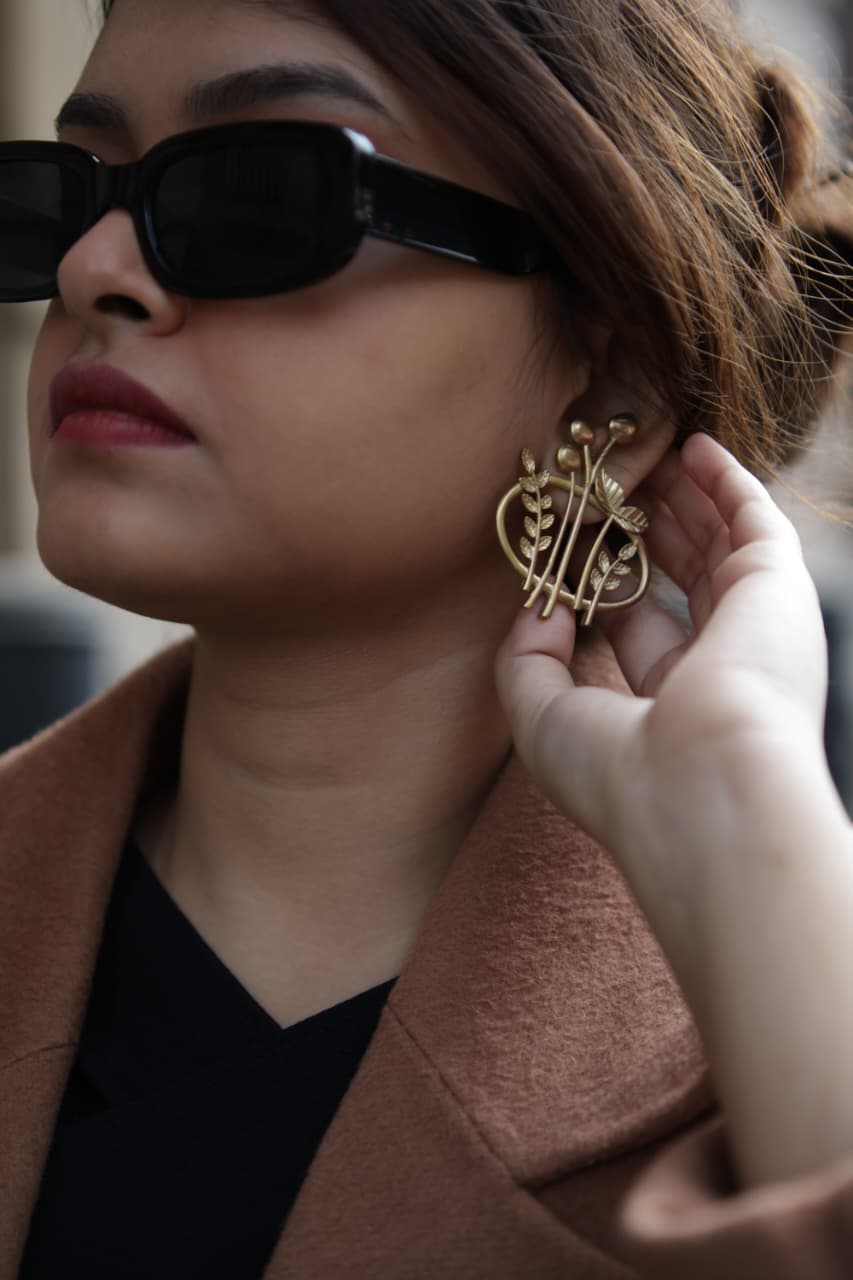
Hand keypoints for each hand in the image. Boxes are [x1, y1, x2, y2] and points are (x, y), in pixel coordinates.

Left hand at [496, 431, 827, 881]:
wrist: (702, 793)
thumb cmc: (618, 776)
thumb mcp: (543, 721)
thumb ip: (526, 663)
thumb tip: (541, 608)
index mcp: (674, 705)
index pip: (643, 626)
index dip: (609, 579)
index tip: (576, 542)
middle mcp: (722, 665)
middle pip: (684, 577)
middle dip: (650, 527)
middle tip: (617, 484)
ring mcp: (755, 626)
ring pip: (721, 542)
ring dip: (686, 495)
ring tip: (649, 451)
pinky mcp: (779, 589)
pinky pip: (756, 518)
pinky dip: (729, 480)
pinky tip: (696, 446)